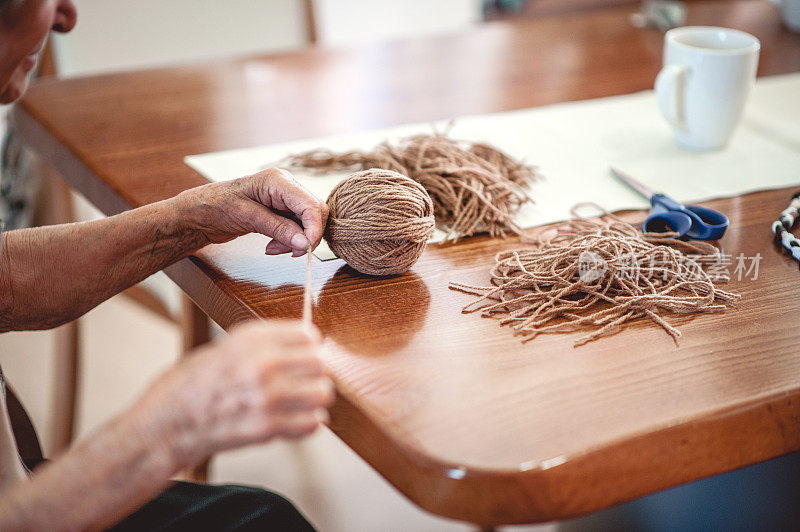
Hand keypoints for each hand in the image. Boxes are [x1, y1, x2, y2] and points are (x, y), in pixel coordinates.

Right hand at [131, 321, 334, 468]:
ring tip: (304, 401)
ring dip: (316, 398)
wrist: (167, 424)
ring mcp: (266, 397)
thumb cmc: (191, 385)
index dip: (308, 345)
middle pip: (320, 361)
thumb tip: (303, 343)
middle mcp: (261, 364)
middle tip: (307, 378)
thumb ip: (262, 344)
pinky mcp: (266, 428)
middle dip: (315, 371)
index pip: (306, 334)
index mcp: (249, 339)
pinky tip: (296, 420)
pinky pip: (312, 423)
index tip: (305, 353)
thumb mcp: (224, 347)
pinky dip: (308, 423)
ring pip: (322, 393)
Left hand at [176, 168, 328, 255]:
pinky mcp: (281, 211)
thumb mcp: (247, 218)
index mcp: (278, 180)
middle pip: (314, 213)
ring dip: (296, 241)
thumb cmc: (215, 206)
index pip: (310, 204)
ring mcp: (284, 199)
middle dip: (307, 236)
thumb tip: (304, 243)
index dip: (314, 228)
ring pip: (307, 223)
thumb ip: (278, 229)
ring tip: (275, 249)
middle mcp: (286, 187)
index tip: (307, 249)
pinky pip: (297, 228)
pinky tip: (273, 246)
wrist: (198, 213)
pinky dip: (289, 241)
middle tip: (293, 253)